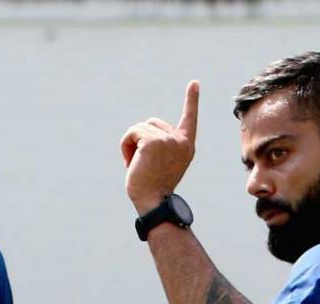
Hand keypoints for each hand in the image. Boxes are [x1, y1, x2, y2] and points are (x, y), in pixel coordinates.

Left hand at [120, 81, 198, 215]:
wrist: (154, 203)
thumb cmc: (154, 188)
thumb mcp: (163, 163)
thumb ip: (161, 146)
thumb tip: (143, 135)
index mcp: (186, 145)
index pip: (190, 118)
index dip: (192, 100)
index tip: (194, 83)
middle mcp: (181, 140)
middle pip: (152, 122)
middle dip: (141, 139)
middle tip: (140, 163)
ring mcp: (168, 139)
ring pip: (139, 128)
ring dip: (131, 144)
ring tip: (135, 164)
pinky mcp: (153, 140)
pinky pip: (132, 133)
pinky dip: (126, 145)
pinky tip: (129, 162)